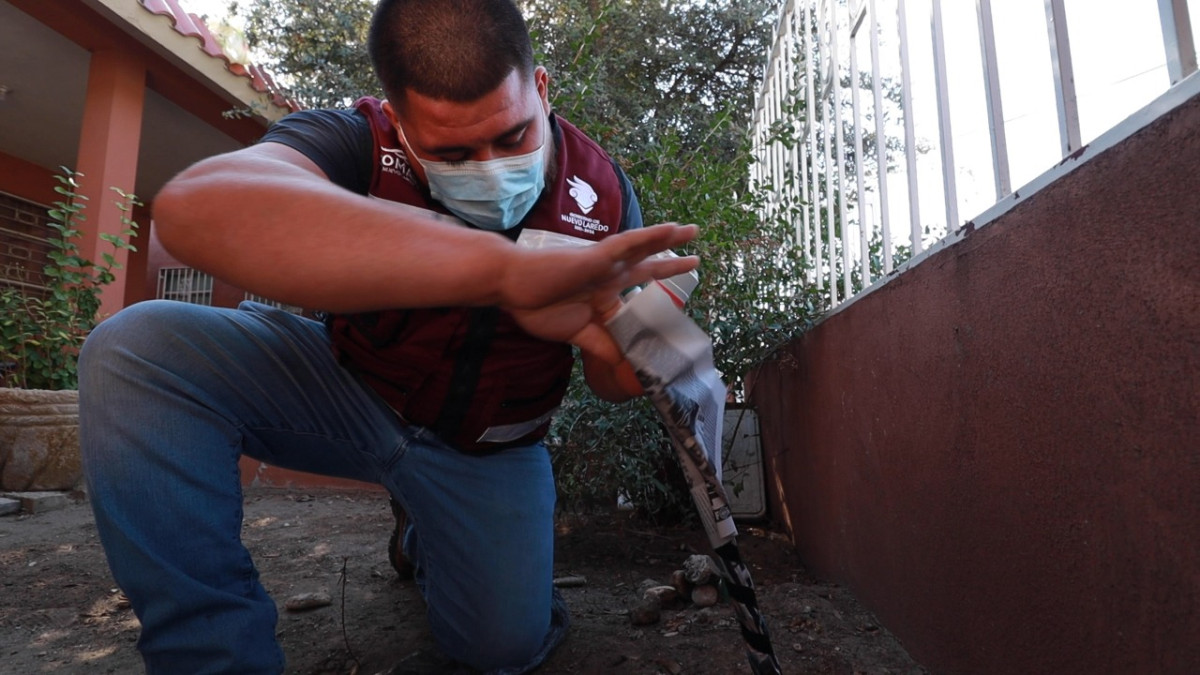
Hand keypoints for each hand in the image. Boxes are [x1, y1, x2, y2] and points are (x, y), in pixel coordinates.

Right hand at [502, 223, 698, 362]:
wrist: (511, 287)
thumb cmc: (537, 307)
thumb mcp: (578, 333)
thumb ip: (602, 345)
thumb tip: (625, 364)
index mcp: (603, 292)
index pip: (637, 292)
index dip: (655, 296)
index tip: (680, 302)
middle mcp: (608, 275)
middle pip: (647, 265)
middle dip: (672, 262)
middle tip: (697, 257)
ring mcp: (604, 263)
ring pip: (643, 247)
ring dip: (667, 239)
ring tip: (691, 231)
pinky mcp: (596, 256)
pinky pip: (628, 243)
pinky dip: (650, 236)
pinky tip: (669, 230)